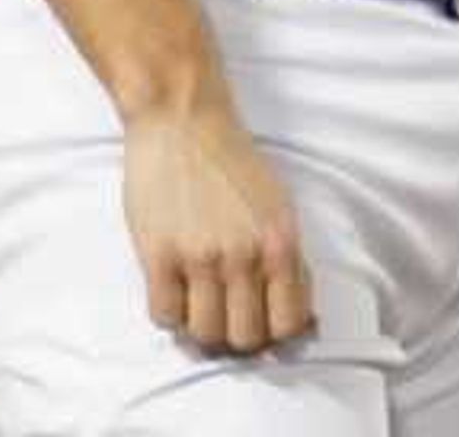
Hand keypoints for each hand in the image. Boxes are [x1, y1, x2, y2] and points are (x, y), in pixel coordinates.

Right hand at [123, 98, 314, 356]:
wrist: (183, 119)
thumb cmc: (231, 161)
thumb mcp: (277, 205)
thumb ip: (287, 259)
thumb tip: (299, 316)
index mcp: (280, 241)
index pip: (288, 323)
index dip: (276, 334)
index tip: (264, 326)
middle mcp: (244, 254)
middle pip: (245, 338)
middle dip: (238, 336)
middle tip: (228, 318)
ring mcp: (199, 257)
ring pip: (205, 334)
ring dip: (202, 328)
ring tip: (200, 305)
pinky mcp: (159, 255)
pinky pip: (165, 317)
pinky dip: (170, 313)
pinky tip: (174, 289)